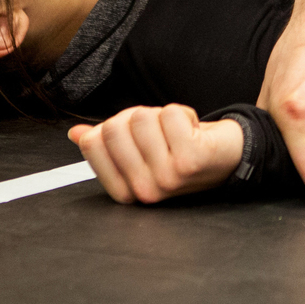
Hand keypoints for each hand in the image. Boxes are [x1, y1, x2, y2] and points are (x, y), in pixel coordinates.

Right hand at [68, 105, 242, 203]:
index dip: (114, 127)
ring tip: (177, 133)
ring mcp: (167, 178)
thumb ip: (106, 145)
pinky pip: (170, 112)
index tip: (137, 137)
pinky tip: (194, 131)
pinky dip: (184, 113)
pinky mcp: (190, 160)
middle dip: (137, 117)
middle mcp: (144, 190)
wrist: (228, 158)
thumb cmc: (180, 152)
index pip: (93, 142)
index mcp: (126, 191)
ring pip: (142, 116)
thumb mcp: (140, 152)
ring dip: (162, 115)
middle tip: (160, 133)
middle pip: (114, 126)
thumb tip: (76, 133)